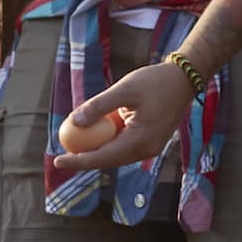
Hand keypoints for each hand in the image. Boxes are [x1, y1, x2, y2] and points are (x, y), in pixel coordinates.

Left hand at [56, 55, 203, 169]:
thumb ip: (98, 106)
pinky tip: (94, 134)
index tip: (57, 161)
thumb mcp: (124, 90)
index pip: (102, 157)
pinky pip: (124, 147)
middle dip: (84, 161)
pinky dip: (109, 143)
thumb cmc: (155, 81)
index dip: (77, 161)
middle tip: (60, 157)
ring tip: (73, 146)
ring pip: (116, 155)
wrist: (184, 79)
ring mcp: (150, 148)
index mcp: (140, 141)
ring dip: (96, 152)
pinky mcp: (150, 142)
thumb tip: (73, 122)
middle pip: (108, 161)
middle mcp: (146, 150)